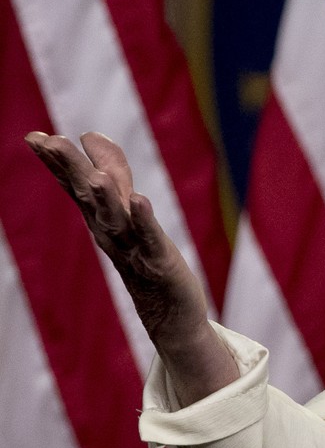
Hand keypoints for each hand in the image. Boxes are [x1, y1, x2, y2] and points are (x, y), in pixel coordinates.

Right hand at [25, 132, 235, 398]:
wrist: (169, 313)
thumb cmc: (144, 256)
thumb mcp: (126, 210)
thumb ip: (111, 172)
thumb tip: (90, 134)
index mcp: (100, 217)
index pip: (73, 185)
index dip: (56, 161)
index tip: (33, 136)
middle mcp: (109, 231)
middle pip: (87, 196)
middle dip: (70, 169)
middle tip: (50, 141)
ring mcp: (132, 247)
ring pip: (114, 217)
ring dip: (105, 195)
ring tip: (94, 175)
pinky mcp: (159, 261)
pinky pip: (149, 238)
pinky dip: (143, 220)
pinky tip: (139, 200)